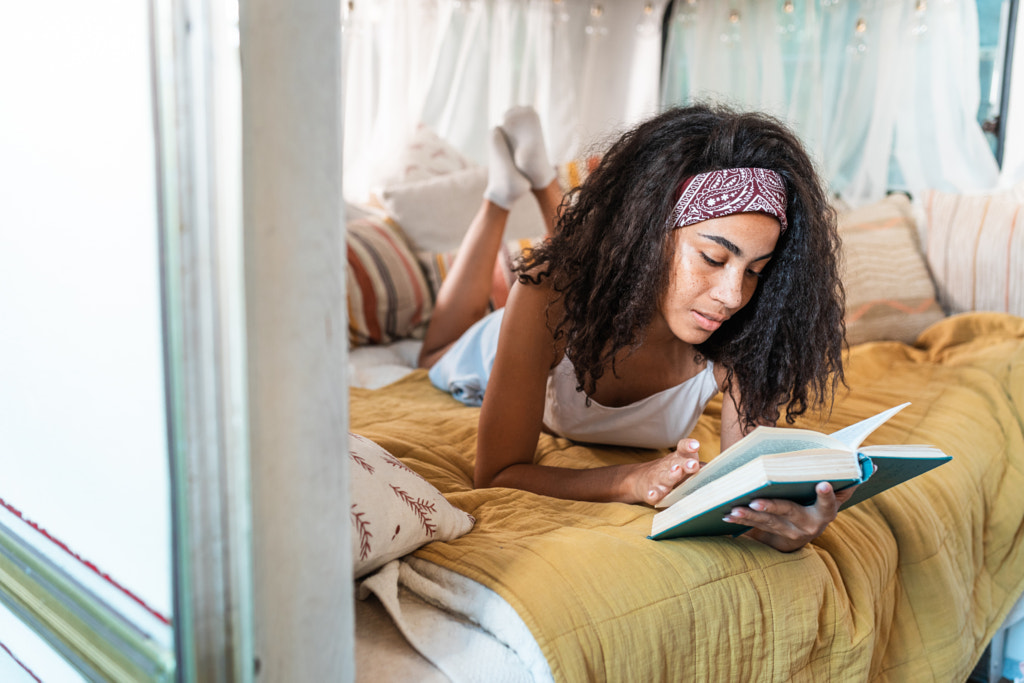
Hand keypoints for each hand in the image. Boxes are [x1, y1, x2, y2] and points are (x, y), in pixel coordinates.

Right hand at [631, 439, 702, 505]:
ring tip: (676, 472)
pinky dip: (652, 494)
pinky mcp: (651, 492)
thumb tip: (726, 468)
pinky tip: (653, 495)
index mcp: (679, 458)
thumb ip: (702, 466)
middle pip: (676, 462)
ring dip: (670, 475)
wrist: (641, 479)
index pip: (683, 448)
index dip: (688, 446)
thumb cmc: (672, 471)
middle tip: (693, 464)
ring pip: (664, 477)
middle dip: (685, 463)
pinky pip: (651, 493)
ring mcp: (658, 479)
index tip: (695, 446)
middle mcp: (669, 466)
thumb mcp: (685, 466)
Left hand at [724, 481, 858, 552]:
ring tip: (733, 509)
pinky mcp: (774, 536)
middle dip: (772, 507)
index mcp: (826, 512)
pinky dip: (740, 521)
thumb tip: (869, 463)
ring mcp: (791, 533)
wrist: (803, 536)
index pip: (829, 503)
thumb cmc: (816, 503)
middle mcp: (810, 525)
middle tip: (755, 501)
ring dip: (749, 516)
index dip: (827, 495)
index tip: (822, 484)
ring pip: (768, 522)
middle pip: (789, 513)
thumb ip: (842, 482)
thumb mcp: (831, 497)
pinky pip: (756, 528)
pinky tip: (726, 515)